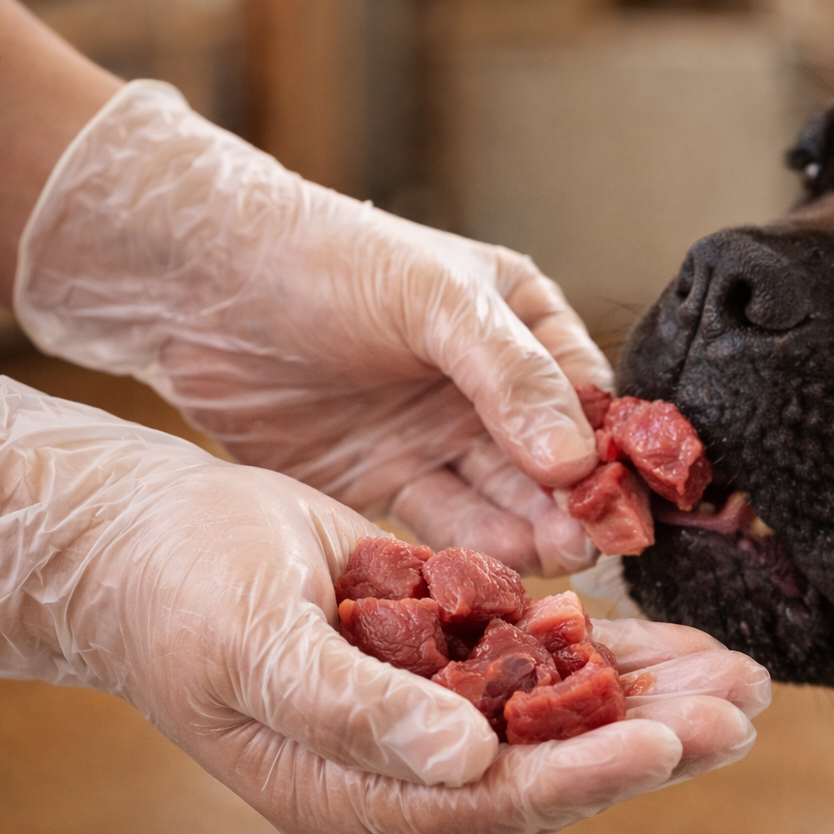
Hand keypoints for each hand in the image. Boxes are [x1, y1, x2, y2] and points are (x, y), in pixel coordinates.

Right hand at [0, 375, 767, 833]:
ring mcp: (421, 712)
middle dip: (648, 741)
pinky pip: (532, 662)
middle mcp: (398, 766)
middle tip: (744, 707)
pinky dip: (602, 652)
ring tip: (738, 676)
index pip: (484, 804)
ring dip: (646, 697)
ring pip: (554, 718)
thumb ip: (355, 711)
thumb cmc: (175, 590)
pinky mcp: (436, 652)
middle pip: (544, 772)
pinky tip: (667, 638)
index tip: (666, 743)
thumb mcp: (255, 645)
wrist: (136, 540)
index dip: (577, 776)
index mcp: (346, 789)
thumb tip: (467, 760)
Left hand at [14, 81, 608, 575]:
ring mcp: (436, 437)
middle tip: (598, 544)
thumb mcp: (433, 299)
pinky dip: (471, 548)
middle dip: (575, 502)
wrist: (199, 285)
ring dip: (532, 531)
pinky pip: (442, 523)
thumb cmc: (326, 262)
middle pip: (551, 459)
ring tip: (560, 561)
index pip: (586, 395)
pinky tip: (498, 572)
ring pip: (501, 497)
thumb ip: (508, 375)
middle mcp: (487, 386)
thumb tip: (576, 460)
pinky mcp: (385, 481)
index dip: (613, 449)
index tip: (634, 498)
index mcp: (519, 322)